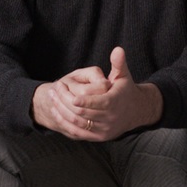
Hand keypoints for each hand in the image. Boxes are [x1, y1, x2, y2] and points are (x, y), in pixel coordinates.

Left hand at [31, 47, 162, 140]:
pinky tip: (56, 112)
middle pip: (82, 112)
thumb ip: (119, 63)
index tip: (67, 91)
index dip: (82, 100)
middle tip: (53, 89)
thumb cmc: (124, 90)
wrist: (134, 112)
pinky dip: (65, 123)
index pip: (97, 103)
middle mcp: (110, 119)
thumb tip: (118, 49)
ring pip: (77, 123)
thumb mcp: (123, 75)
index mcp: (115, 103)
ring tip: (51, 98)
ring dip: (61, 111)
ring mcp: (103, 130)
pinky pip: (77, 132)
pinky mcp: (98, 137)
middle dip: (64, 101)